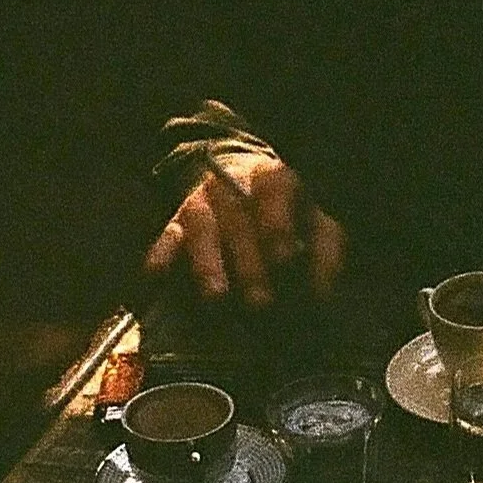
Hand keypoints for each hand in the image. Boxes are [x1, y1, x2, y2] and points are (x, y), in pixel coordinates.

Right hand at [145, 152, 346, 307]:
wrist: (242, 182)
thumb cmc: (291, 215)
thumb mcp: (319, 226)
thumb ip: (326, 255)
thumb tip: (321, 293)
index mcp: (273, 178)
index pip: (274, 193)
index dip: (279, 227)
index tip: (287, 262)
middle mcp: (231, 184)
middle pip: (237, 220)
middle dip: (249, 264)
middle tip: (261, 304)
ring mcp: (200, 201)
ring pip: (201, 229)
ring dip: (208, 265)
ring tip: (217, 300)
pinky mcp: (175, 222)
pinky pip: (165, 237)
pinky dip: (160, 256)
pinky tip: (156, 276)